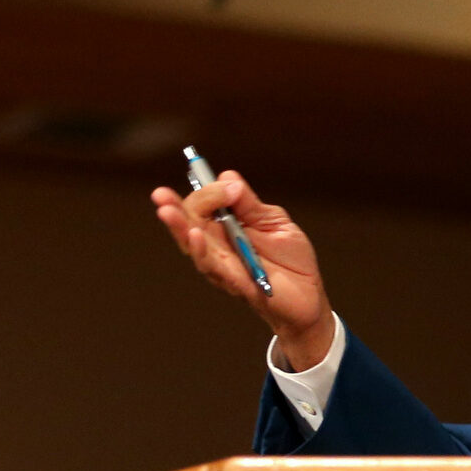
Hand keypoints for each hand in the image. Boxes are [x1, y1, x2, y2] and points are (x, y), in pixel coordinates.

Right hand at [152, 171, 334, 369]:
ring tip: (167, 212)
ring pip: (194, 246)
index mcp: (225, 226)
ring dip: (180, 228)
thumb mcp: (274, 221)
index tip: (230, 186)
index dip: (209, 192)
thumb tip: (227, 176)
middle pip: (189, 224)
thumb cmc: (291, 258)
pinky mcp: (236, 283)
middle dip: (174, 208)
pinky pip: (215, 268)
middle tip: (161, 195)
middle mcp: (217, 245)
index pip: (203, 205)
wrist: (310, 294)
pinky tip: (194, 237)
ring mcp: (223, 265)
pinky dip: (204, 252)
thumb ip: (250, 203)